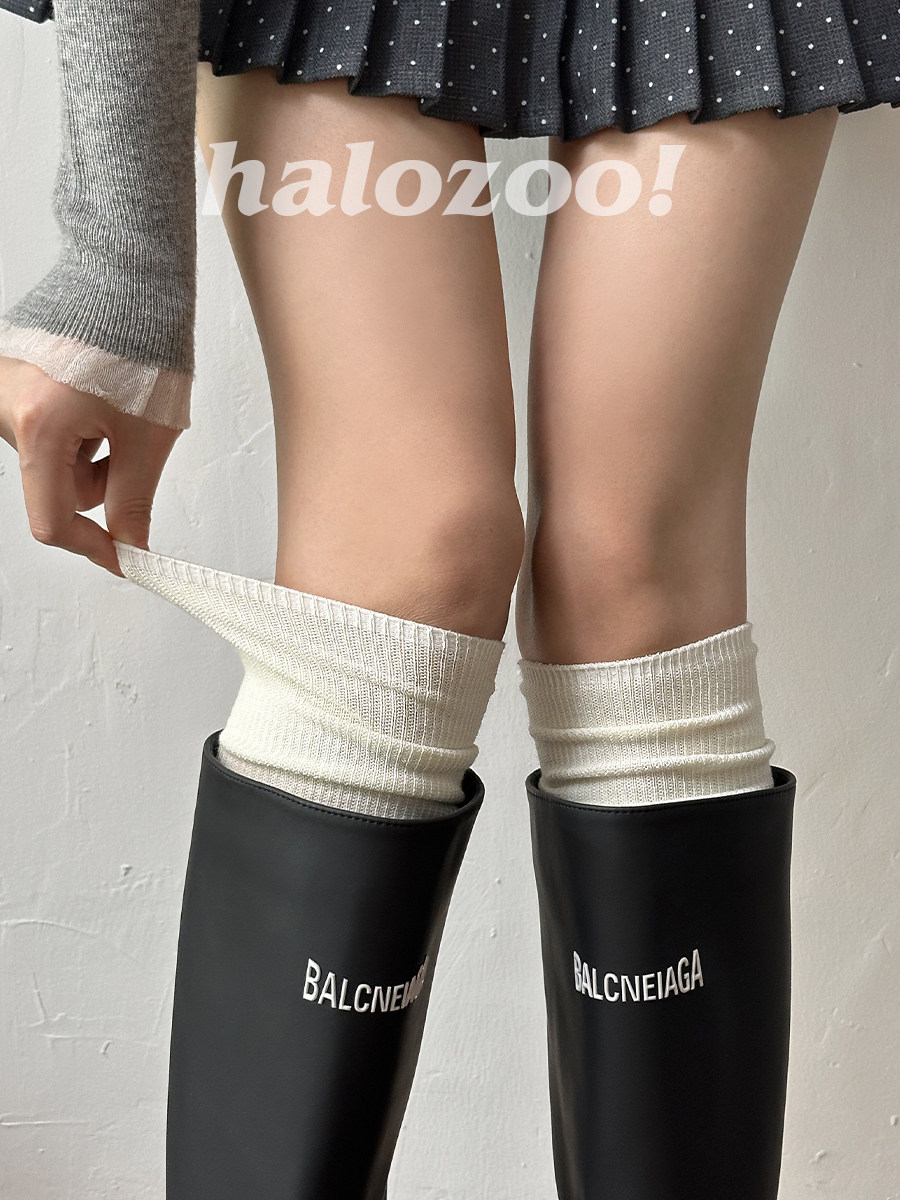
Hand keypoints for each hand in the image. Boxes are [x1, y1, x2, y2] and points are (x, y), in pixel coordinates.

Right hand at [0, 356, 181, 576]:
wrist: (129, 284)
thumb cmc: (140, 346)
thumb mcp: (147, 437)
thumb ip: (134, 502)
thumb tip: (131, 546)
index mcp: (39, 426)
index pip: (52, 520)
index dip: (93, 547)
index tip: (123, 558)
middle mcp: (7, 409)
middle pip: (56, 487)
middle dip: (102, 481)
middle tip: (134, 446)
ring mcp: (6, 393)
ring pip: (55, 459)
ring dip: (92, 452)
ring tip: (117, 410)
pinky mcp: (13, 382)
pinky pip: (47, 429)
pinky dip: (78, 427)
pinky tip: (98, 397)